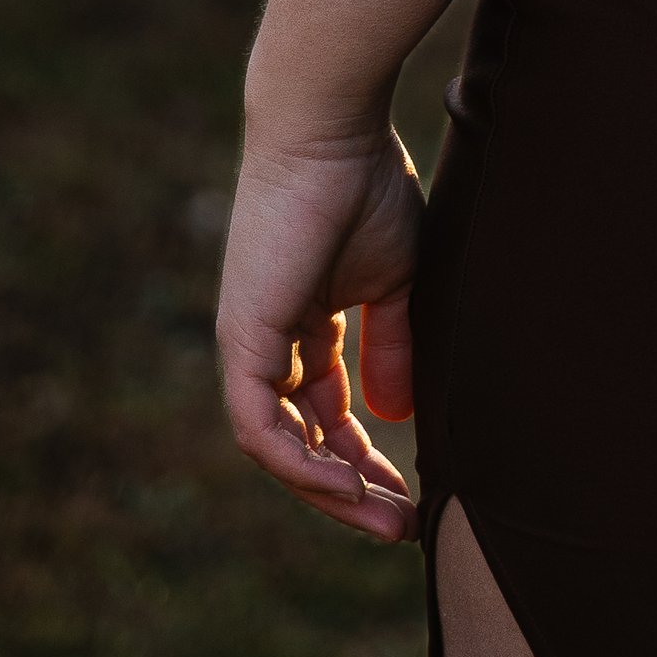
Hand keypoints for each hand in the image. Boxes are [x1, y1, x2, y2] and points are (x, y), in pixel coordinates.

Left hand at [217, 124, 425, 543]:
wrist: (329, 130)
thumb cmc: (365, 184)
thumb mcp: (395, 277)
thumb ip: (392, 344)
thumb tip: (394, 417)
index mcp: (305, 324)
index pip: (329, 412)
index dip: (368, 456)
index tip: (415, 492)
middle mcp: (269, 342)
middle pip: (303, 440)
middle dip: (352, 488)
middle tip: (403, 526)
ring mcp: (250, 345)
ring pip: (279, 446)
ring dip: (330, 488)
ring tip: (385, 516)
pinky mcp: (242, 340)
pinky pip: (258, 426)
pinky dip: (299, 461)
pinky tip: (344, 481)